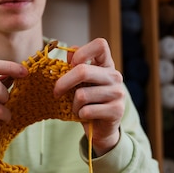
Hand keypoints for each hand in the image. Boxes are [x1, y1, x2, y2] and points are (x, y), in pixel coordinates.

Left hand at [53, 38, 124, 155]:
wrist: (101, 128)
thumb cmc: (88, 101)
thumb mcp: (80, 82)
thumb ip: (75, 66)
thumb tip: (69, 53)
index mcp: (106, 65)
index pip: (100, 44)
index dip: (82, 52)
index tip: (71, 65)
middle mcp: (115, 76)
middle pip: (83, 71)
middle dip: (63, 83)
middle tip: (56, 92)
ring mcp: (118, 93)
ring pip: (82, 94)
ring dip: (73, 104)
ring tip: (77, 107)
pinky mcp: (116, 110)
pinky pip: (87, 110)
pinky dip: (80, 115)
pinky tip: (85, 116)